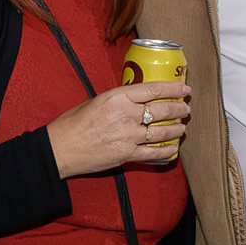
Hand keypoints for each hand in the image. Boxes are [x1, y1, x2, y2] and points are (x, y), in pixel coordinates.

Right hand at [45, 81, 191, 176]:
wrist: (61, 148)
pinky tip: (173, 148)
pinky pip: (154, 152)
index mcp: (117, 97)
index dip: (174, 89)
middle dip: (179, 109)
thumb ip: (118, 101)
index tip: (184, 89)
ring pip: (162, 132)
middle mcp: (126, 115)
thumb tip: (136, 100)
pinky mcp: (127, 154)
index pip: (154, 90)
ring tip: (181, 128)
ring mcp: (128, 136)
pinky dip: (166, 151)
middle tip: (185, 109)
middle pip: (162, 110)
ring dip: (176, 130)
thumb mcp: (95, 101)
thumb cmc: (72, 123)